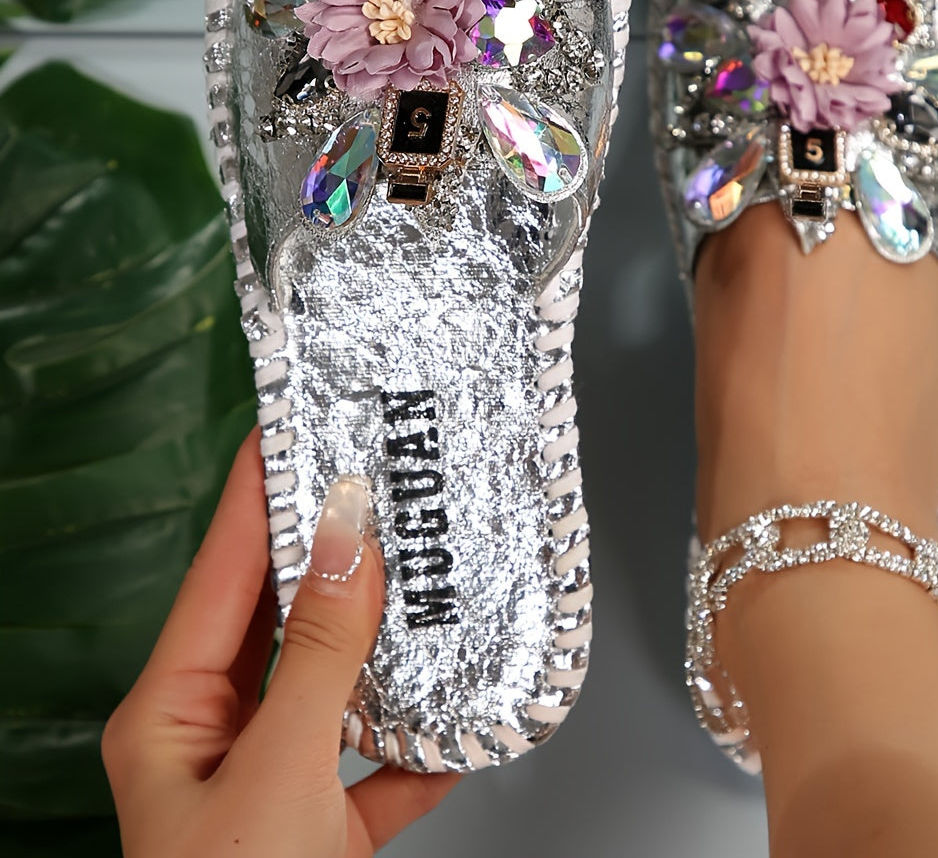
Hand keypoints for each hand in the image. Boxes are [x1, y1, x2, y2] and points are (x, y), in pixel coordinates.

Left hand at [103, 429, 455, 856]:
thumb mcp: (278, 776)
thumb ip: (321, 656)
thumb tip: (350, 539)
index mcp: (173, 713)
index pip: (223, 569)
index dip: (260, 492)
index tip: (295, 422)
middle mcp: (216, 738)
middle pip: (284, 621)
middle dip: (337, 557)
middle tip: (384, 483)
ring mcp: (269, 784)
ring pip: (336, 686)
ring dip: (388, 646)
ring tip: (431, 576)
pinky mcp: (317, 829)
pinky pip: (375, 764)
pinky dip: (418, 746)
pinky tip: (460, 723)